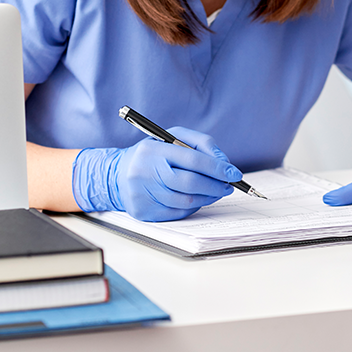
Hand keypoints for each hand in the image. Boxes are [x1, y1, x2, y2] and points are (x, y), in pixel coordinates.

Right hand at [72, 127, 240, 221]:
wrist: (116, 174)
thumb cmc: (153, 154)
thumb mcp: (174, 138)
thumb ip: (201, 143)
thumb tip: (224, 162)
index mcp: (153, 150)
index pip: (193, 160)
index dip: (218, 168)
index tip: (234, 173)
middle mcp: (144, 172)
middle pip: (190, 183)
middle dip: (215, 186)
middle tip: (228, 186)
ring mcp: (142, 194)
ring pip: (186, 201)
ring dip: (207, 198)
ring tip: (216, 191)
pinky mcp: (143, 211)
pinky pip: (177, 213)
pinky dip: (193, 207)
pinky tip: (198, 199)